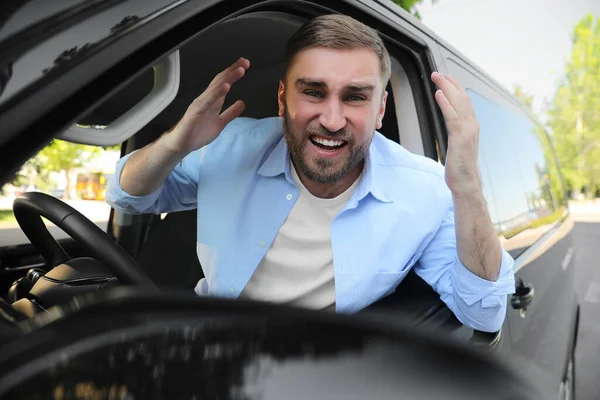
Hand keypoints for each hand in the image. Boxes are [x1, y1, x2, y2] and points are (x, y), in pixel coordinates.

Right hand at [161, 57, 249, 153]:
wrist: (181, 144)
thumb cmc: (198, 132)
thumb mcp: (220, 122)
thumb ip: (231, 113)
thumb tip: (242, 103)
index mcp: (212, 100)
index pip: (224, 83)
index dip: (233, 73)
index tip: (245, 64)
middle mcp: (206, 99)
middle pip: (220, 81)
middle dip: (232, 70)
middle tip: (245, 62)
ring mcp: (201, 104)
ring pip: (216, 88)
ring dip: (228, 78)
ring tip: (239, 70)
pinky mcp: (196, 112)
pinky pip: (208, 101)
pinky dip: (217, 93)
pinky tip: (226, 87)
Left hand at [431, 72, 480, 194]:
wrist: (466, 184)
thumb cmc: (460, 169)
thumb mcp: (458, 147)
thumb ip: (456, 134)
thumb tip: (452, 127)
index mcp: (471, 127)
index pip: (464, 102)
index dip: (455, 88)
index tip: (446, 78)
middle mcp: (472, 126)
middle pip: (461, 99)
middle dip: (450, 84)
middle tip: (438, 73)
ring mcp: (468, 132)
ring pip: (458, 104)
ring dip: (447, 88)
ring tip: (437, 77)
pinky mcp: (460, 139)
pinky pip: (452, 117)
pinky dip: (446, 104)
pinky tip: (439, 94)